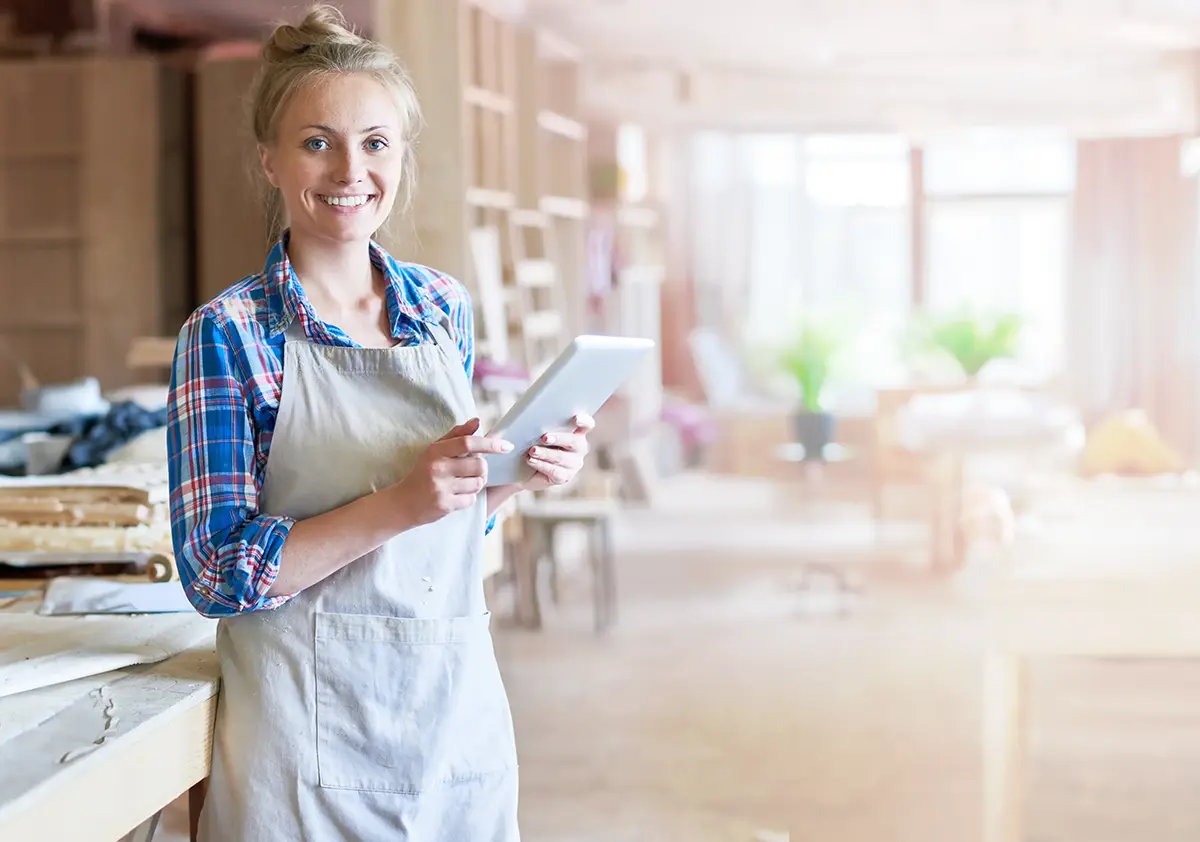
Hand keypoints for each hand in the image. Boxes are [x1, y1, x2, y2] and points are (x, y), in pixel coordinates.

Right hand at [392, 418, 511, 526]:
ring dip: (476, 483)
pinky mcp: (445, 505)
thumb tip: (477, 421)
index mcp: (436, 451)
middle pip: (479, 465)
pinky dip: (468, 497)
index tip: (506, 446)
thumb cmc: (423, 472)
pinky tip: (457, 495)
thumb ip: (457, 435)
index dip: (490, 444)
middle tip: (475, 470)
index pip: (468, 443)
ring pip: (477, 483)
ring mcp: (441, 488)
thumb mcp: (435, 450)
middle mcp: (438, 468)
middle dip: (483, 468)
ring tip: (463, 483)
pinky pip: (471, 499)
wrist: (403, 502)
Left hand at [520, 413, 594, 491]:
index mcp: (576, 432)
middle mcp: (579, 448)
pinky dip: (541, 465)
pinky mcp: (564, 477)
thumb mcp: (538, 432)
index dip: (585, 421)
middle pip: (575, 441)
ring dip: (545, 453)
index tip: (576, 418)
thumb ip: (543, 426)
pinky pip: (554, 471)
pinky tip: (531, 460)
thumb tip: (535, 421)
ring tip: (532, 451)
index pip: (587, 425)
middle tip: (544, 438)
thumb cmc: (533, 444)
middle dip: (559, 438)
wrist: (524, 469)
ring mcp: (574, 464)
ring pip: (562, 458)